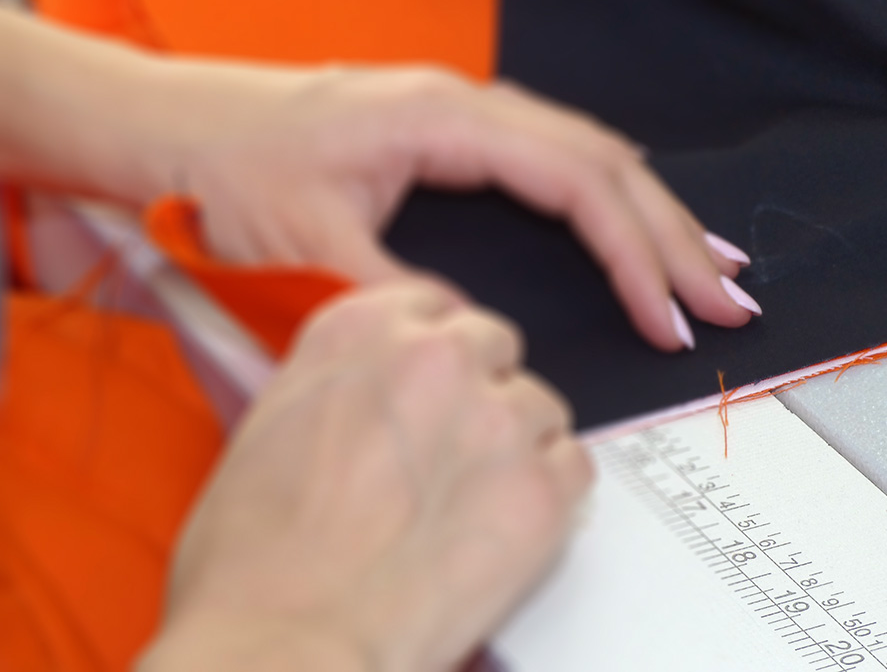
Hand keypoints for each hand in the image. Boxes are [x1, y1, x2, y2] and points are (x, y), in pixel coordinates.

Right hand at [138, 280, 592, 671]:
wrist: (285, 642)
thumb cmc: (255, 561)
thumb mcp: (271, 426)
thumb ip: (344, 384)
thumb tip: (377, 393)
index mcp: (359, 331)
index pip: (433, 304)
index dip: (438, 347)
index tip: (440, 378)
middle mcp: (436, 358)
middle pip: (495, 345)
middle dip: (481, 390)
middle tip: (456, 448)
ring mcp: (497, 418)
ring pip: (539, 406)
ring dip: (518, 444)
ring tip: (476, 503)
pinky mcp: (542, 487)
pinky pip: (575, 465)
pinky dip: (551, 494)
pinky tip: (509, 526)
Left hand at [141, 63, 760, 350]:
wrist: (175, 131)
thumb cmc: (229, 173)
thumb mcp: (308, 247)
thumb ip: (403, 295)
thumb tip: (481, 335)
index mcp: (446, 121)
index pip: (577, 184)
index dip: (634, 254)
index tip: (667, 317)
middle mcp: (470, 108)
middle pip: (607, 165)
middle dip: (674, 236)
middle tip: (730, 299)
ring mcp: (466, 118)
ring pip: (592, 159)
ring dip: (656, 216)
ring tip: (711, 267)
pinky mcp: (455, 140)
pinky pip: (559, 164)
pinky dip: (611, 204)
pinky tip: (637, 231)